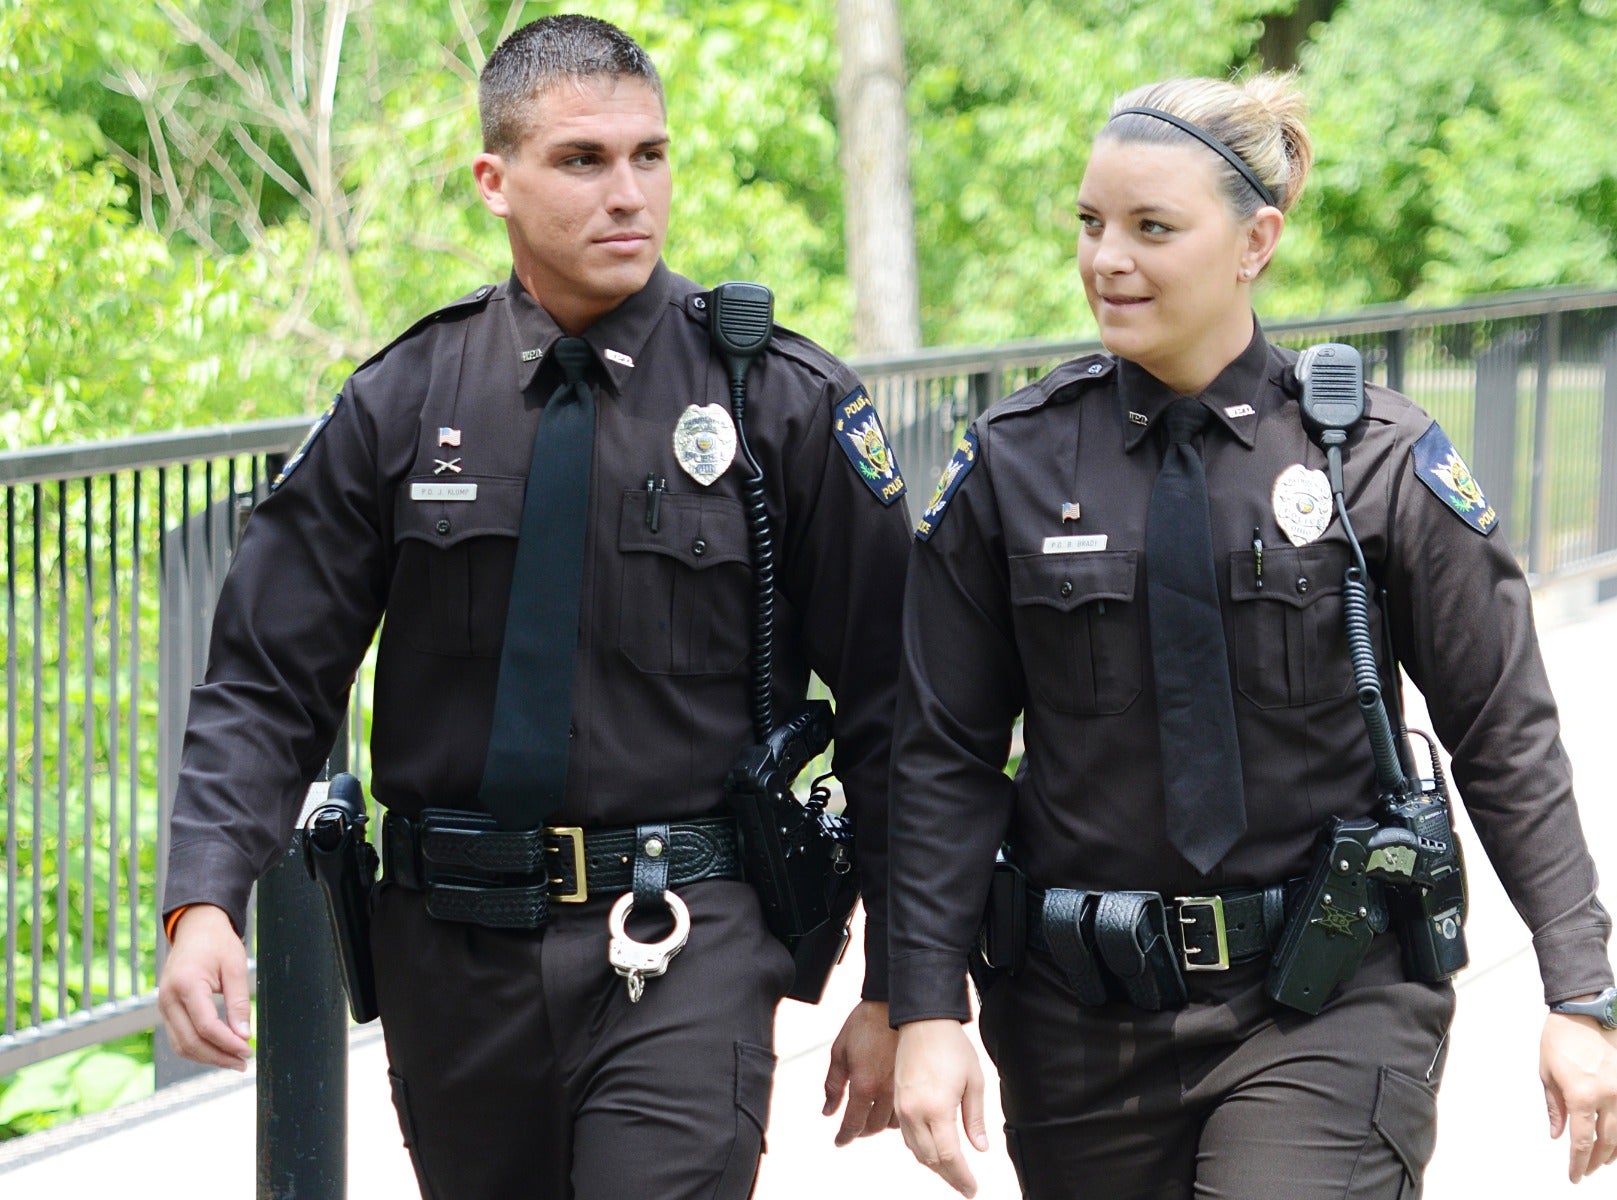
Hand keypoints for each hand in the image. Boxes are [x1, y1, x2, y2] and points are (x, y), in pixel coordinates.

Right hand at [157, 904, 252, 1069]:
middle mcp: (168, 998)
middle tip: (243, 1062)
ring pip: (181, 1045)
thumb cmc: (218, 943)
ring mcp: (163, 1005)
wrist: (196, 928)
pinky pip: (178, 1038)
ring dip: (207, 1057)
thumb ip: (239, 1002)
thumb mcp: (235, 967)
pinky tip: (218, 1051)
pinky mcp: (166, 1009)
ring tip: (233, 1061)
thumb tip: (243, 1035)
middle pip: (190, 1042)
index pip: (206, 1026)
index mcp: (186, 984)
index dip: (227, 1043)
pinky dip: (197, 1049)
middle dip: (218, 1056)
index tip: (248, 1050)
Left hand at [822, 999, 898, 1144]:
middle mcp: (885, 1092)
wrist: (894, 1004)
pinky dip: (896, 1114)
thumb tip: (828, 1111)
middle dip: (861, 1131)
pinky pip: (908, 1109)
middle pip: (873, 1127)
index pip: (853, 1124)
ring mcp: (903, 1088)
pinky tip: (889, 1108)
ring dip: (879, 1124)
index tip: (839, 1142)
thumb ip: (833, 1085)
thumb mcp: (839, 1051)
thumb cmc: (864, 1024)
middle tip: (854, 1129)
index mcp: (863, 1085)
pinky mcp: (916, 1081)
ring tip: (871, 1118)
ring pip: (892, 1122)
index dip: (845, 1136)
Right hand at [895, 1018, 988, 1196]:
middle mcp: (914, 1112)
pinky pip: (906, 1136)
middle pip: (930, 1159)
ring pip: (916, 1150)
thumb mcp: (973, 1081)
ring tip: (952, 1172)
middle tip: (965, 1186)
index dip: (961, 1177)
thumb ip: (975, 1118)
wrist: (922, 1021)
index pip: (949, 1157)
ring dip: (934, 1165)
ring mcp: (902, 1108)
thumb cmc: (951, 1046)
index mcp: (936, 1109)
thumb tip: (980, 1148)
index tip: (972, 1189)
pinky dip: (921, 1149)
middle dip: (949, 1176)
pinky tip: (934, 1150)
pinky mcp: (897, 1101)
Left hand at [1540, 1009, 1616, 1181]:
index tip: (1574, 1175)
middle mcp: (1607, 1097)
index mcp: (1581, 1096)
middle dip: (1595, 1160)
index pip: (1582, 1142)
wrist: (1583, 1014)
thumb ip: (1555, 1108)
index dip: (1578, 1163)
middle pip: (1606, 1142)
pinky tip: (1616, 1140)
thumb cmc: (1560, 1039)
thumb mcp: (1547, 1075)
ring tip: (1601, 1160)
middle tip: (1586, 1170)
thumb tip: (1558, 1134)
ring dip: (1612, 1150)